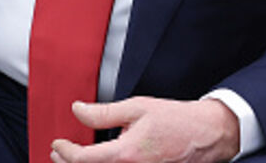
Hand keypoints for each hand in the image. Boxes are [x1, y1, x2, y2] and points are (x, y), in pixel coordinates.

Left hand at [50, 97, 240, 162]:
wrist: (208, 135)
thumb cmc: (176, 121)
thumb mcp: (136, 108)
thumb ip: (103, 112)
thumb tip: (77, 110)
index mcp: (128, 154)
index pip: (84, 160)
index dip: (66, 152)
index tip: (58, 144)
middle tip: (58, 153)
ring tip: (73, 158)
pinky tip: (99, 159)